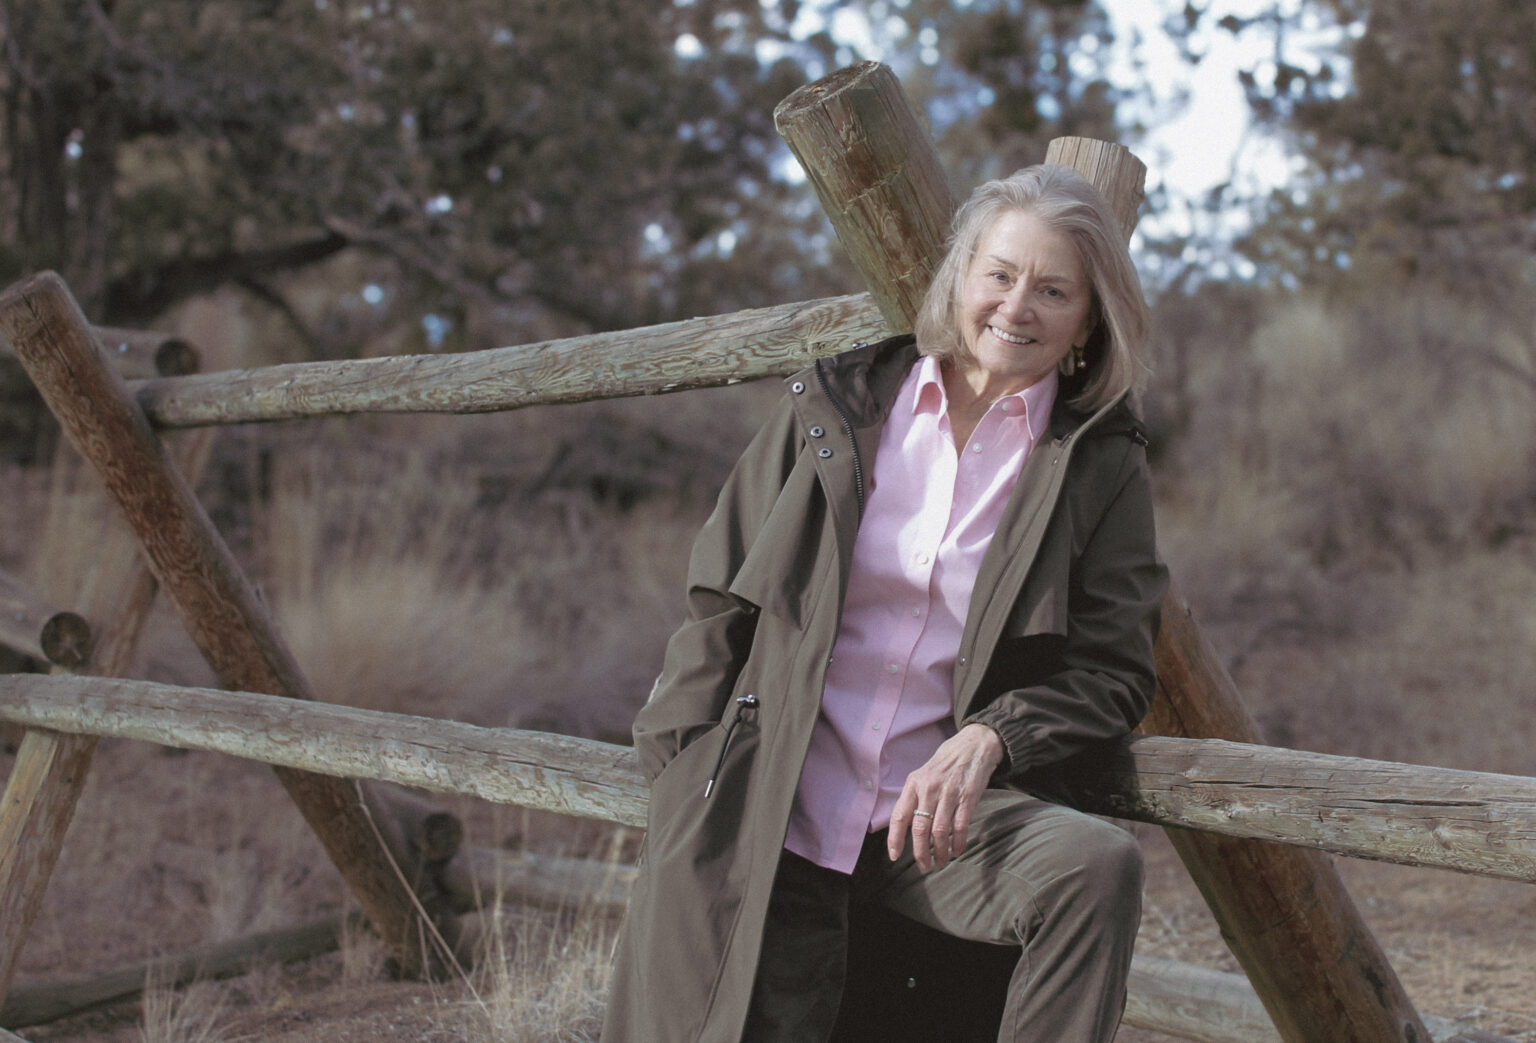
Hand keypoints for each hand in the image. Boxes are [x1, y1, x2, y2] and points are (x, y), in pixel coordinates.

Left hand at [887, 724, 1004, 871]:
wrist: (973, 746)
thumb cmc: (945, 764)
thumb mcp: (923, 775)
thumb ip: (914, 797)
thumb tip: (904, 827)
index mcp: (913, 784)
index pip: (899, 816)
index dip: (895, 839)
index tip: (895, 856)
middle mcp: (929, 789)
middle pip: (919, 829)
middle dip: (920, 853)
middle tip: (924, 867)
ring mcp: (949, 793)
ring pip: (939, 832)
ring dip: (939, 852)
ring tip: (940, 862)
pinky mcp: (968, 797)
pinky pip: (960, 827)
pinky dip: (958, 843)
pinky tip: (957, 851)